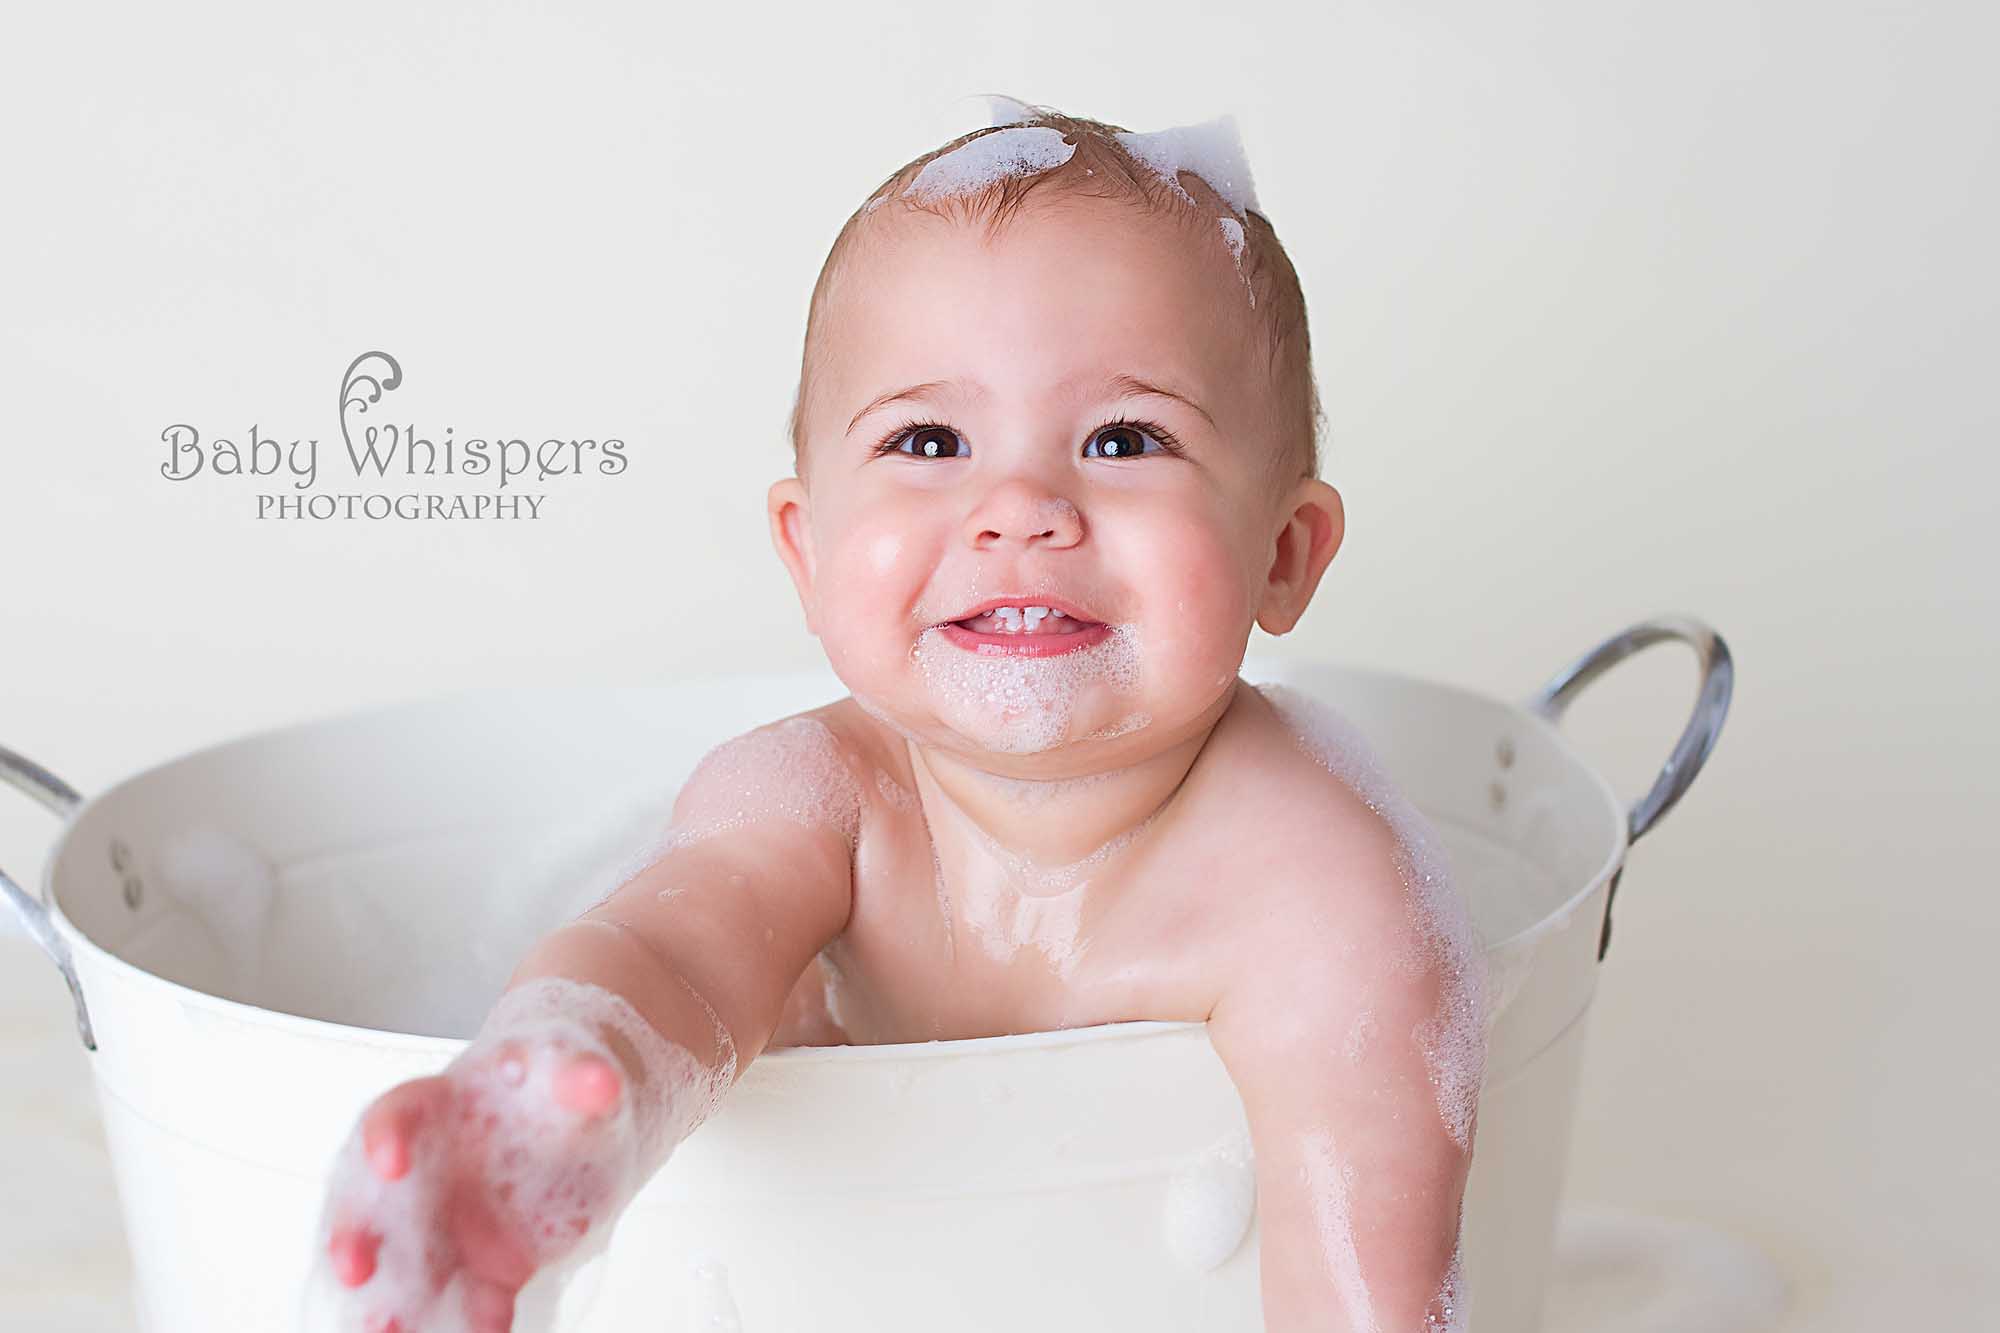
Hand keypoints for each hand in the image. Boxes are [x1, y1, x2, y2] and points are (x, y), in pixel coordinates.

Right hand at [305, 1032, 633, 1332]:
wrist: (579, 1129)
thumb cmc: (553, 1088)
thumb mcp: (572, 1070)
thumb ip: (581, 1077)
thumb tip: (603, 1081)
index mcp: (436, 1106)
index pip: (394, 1115)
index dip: (385, 1137)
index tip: (391, 1162)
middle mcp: (424, 1172)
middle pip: (370, 1203)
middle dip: (353, 1237)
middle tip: (353, 1268)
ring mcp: (446, 1227)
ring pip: (402, 1268)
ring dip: (389, 1300)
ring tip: (387, 1329)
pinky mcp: (482, 1268)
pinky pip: (468, 1300)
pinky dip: (473, 1319)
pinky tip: (490, 1326)